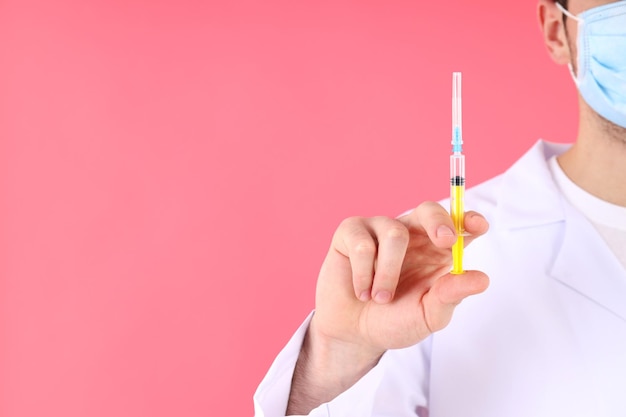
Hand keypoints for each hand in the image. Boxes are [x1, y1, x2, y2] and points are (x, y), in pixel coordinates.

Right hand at [287, 202, 488, 413]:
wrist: (353, 333)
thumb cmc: (395, 321)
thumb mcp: (428, 315)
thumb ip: (451, 296)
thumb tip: (482, 279)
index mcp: (438, 250)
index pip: (459, 225)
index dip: (469, 219)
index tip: (478, 226)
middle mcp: (412, 234)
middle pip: (429, 210)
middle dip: (439, 221)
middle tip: (444, 242)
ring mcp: (380, 230)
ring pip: (394, 234)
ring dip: (388, 273)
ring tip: (381, 299)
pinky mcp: (351, 233)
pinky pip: (362, 243)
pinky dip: (363, 274)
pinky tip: (361, 291)